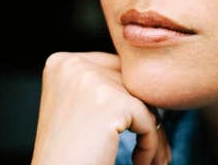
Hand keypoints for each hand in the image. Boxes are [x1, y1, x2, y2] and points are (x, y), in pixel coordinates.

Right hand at [31, 52, 171, 164]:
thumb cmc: (67, 154)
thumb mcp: (77, 106)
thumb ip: (104, 84)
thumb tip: (147, 77)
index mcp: (62, 62)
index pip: (116, 69)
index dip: (132, 99)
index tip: (140, 126)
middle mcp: (74, 65)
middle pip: (131, 83)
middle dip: (148, 117)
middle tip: (155, 147)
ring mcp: (91, 81)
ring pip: (145, 102)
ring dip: (154, 133)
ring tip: (153, 158)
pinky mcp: (111, 104)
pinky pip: (150, 122)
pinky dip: (151, 146)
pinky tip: (140, 163)